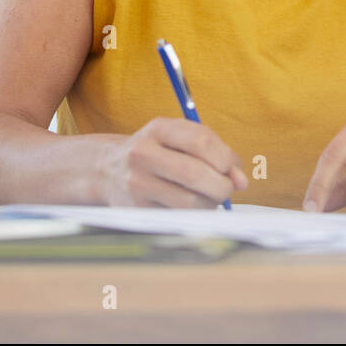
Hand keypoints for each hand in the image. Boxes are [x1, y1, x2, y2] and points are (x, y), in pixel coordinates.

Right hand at [101, 117, 247, 207]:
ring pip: (189, 201)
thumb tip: (241, 181)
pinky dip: (194, 215)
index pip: (201, 140)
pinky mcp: (137, 208)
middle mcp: (143, 153)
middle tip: (226, 189)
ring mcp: (137, 183)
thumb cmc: (155, 152)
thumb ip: (213, 152)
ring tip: (208, 198)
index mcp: (158, 128)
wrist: (104, 169)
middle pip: (196, 173)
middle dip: (222, 186)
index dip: (225, 158)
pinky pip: (178, 217)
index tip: (231, 169)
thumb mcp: (178, 139)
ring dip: (210, 204)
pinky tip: (192, 207)